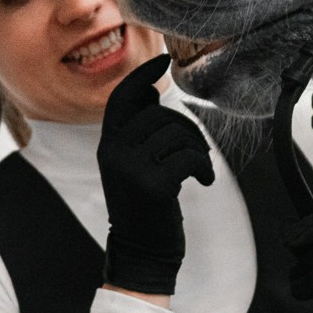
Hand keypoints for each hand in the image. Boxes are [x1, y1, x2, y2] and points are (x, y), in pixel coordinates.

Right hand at [97, 55, 214, 295]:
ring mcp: (131, 169)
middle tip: (196, 153)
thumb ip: (138, 133)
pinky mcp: (152, 186)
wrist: (141, 252)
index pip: (122, 98)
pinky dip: (204, 168)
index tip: (163, 60)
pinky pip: (189, 157)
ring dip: (197, 151)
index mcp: (108, 145)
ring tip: (197, 169)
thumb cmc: (144, 206)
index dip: (141, 75)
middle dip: (187, 129)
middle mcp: (113, 153)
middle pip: (160, 115)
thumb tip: (151, 93)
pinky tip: (203, 182)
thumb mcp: (132, 165)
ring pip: (177, 135)